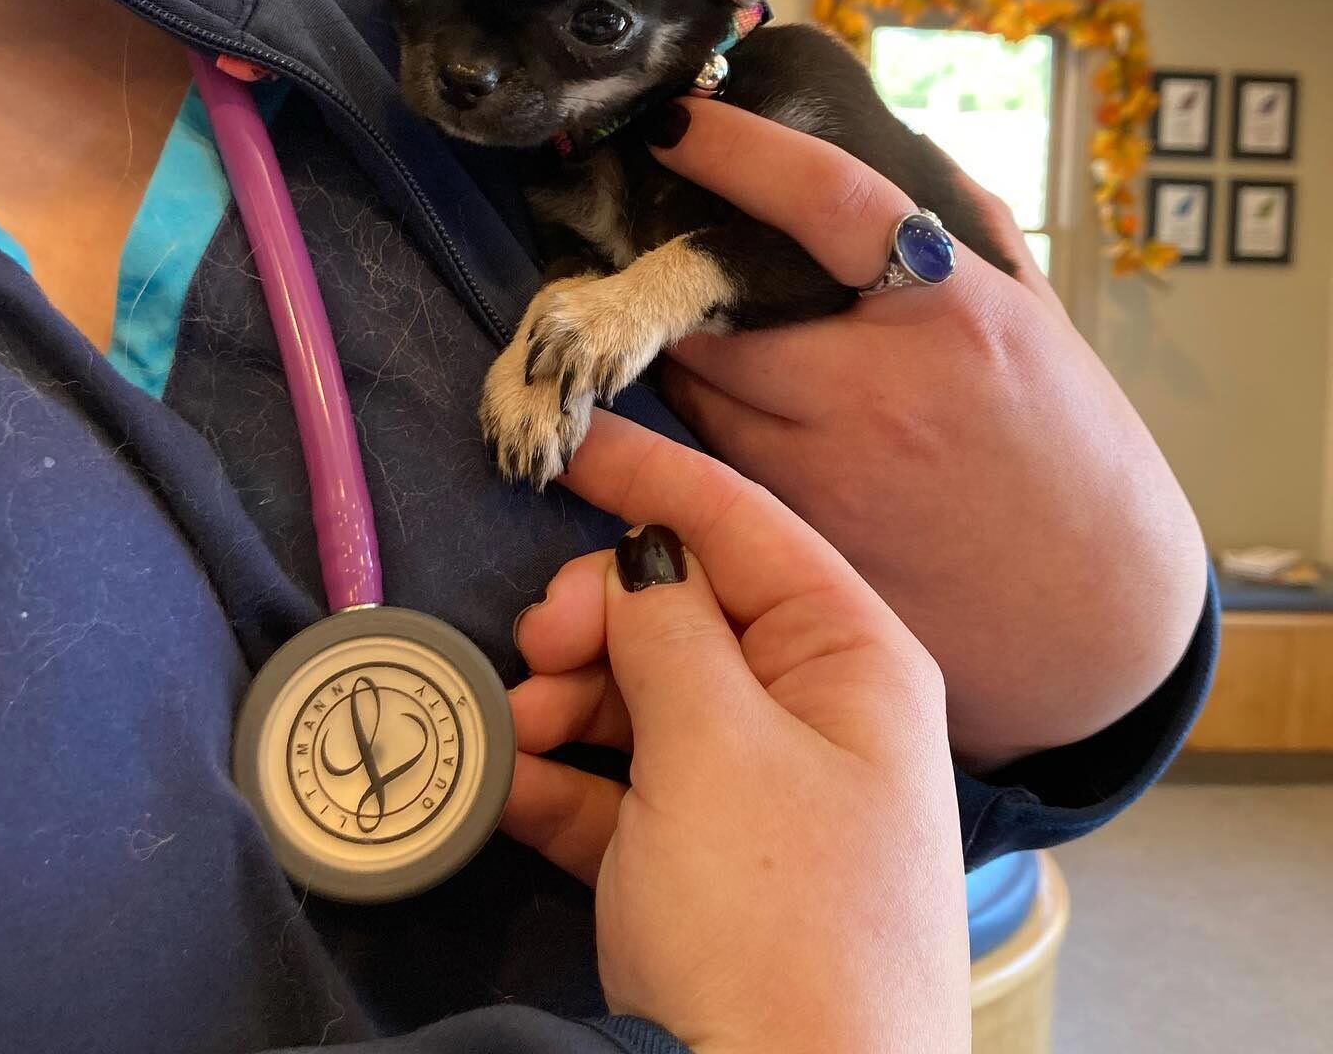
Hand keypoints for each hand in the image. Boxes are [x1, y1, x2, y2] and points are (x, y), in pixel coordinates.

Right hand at [501, 411, 969, 1053]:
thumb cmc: (774, 915)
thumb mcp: (714, 748)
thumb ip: (668, 629)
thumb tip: (645, 556)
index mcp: (850, 660)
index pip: (746, 527)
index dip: (654, 476)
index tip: (567, 442)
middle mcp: (814, 713)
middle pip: (685, 612)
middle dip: (599, 615)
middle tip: (539, 645)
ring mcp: (757, 793)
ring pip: (643, 697)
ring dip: (569, 699)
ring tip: (519, 731)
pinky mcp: (704, 867)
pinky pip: (622, 788)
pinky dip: (564, 779)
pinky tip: (507, 787)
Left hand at [647, 98, 1207, 768]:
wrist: (1102, 624)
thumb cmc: (1075, 460)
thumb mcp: (1041, 328)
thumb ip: (973, 237)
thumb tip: (903, 150)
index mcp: (954, 314)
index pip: (825, 199)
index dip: (736, 149)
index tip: (677, 121)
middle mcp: (881, 392)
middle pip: (716, 314)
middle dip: (674, 285)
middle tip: (660, 264)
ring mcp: (832, 477)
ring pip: (696, 398)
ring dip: (681, 366)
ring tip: (702, 350)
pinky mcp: (802, 548)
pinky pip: (713, 476)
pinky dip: (702, 445)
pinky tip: (725, 433)